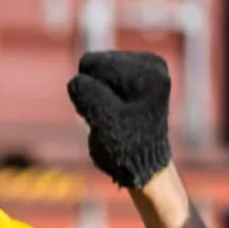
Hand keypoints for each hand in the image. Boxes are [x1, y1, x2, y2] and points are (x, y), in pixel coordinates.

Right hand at [66, 51, 172, 188]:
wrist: (142, 163)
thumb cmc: (126, 146)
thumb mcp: (106, 122)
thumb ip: (90, 95)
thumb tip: (76, 80)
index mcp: (148, 73)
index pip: (96, 65)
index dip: (92, 92)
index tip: (111, 113)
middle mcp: (152, 64)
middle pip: (97, 63)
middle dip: (95, 91)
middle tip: (111, 116)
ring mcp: (147, 67)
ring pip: (97, 70)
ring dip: (98, 94)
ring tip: (115, 115)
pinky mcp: (139, 73)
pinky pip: (103, 74)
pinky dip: (103, 94)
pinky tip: (117, 110)